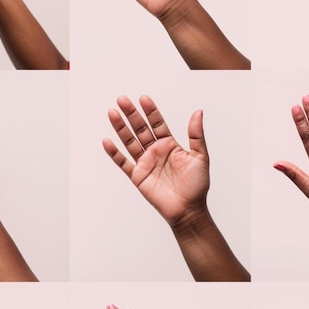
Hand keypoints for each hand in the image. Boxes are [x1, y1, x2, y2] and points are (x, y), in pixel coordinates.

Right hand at [103, 95, 209, 227]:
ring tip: (113, 113)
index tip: (144, 99)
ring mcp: (145, 163)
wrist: (188, 209)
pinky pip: (123, 163)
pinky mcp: (138, 176)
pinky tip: (107, 141)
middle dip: (132, 114)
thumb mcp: (200, 156)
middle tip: (123, 100)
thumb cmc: (196, 186)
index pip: (157, 123)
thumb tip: (198, 112)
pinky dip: (114, 153)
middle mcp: (155, 151)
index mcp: (170, 145)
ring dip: (121, 128)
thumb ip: (196, 134)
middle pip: (140, 129)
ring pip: (130, 142)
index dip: (151, 111)